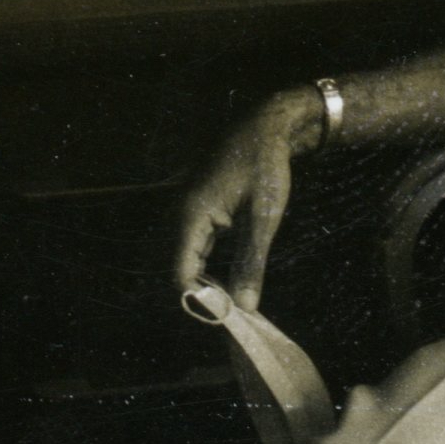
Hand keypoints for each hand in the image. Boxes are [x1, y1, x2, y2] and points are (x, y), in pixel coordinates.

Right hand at [173, 87, 320, 311]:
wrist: (265, 126)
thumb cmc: (265, 167)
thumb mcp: (264, 217)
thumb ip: (252, 262)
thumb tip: (245, 306)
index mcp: (189, 218)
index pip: (179, 275)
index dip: (199, 300)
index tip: (227, 317)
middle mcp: (180, 216)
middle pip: (181, 269)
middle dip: (204, 294)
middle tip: (235, 313)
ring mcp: (187, 212)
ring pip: (189, 258)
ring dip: (208, 280)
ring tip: (236, 300)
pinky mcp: (198, 210)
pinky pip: (196, 245)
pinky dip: (211, 263)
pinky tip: (232, 275)